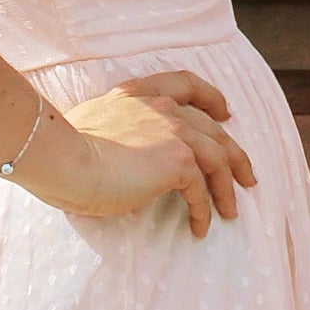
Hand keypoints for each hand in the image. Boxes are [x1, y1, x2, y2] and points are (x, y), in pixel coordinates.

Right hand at [22, 69, 257, 234]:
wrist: (64, 158)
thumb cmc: (66, 147)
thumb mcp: (94, 120)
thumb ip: (116, 124)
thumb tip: (117, 148)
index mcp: (141, 93)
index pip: (187, 83)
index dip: (210, 96)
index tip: (225, 111)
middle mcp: (163, 106)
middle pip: (212, 126)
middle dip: (234, 152)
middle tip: (245, 174)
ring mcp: (174, 131)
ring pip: (218, 156)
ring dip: (227, 186)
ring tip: (231, 210)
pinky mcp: (179, 161)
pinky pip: (202, 189)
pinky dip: (205, 209)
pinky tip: (201, 226)